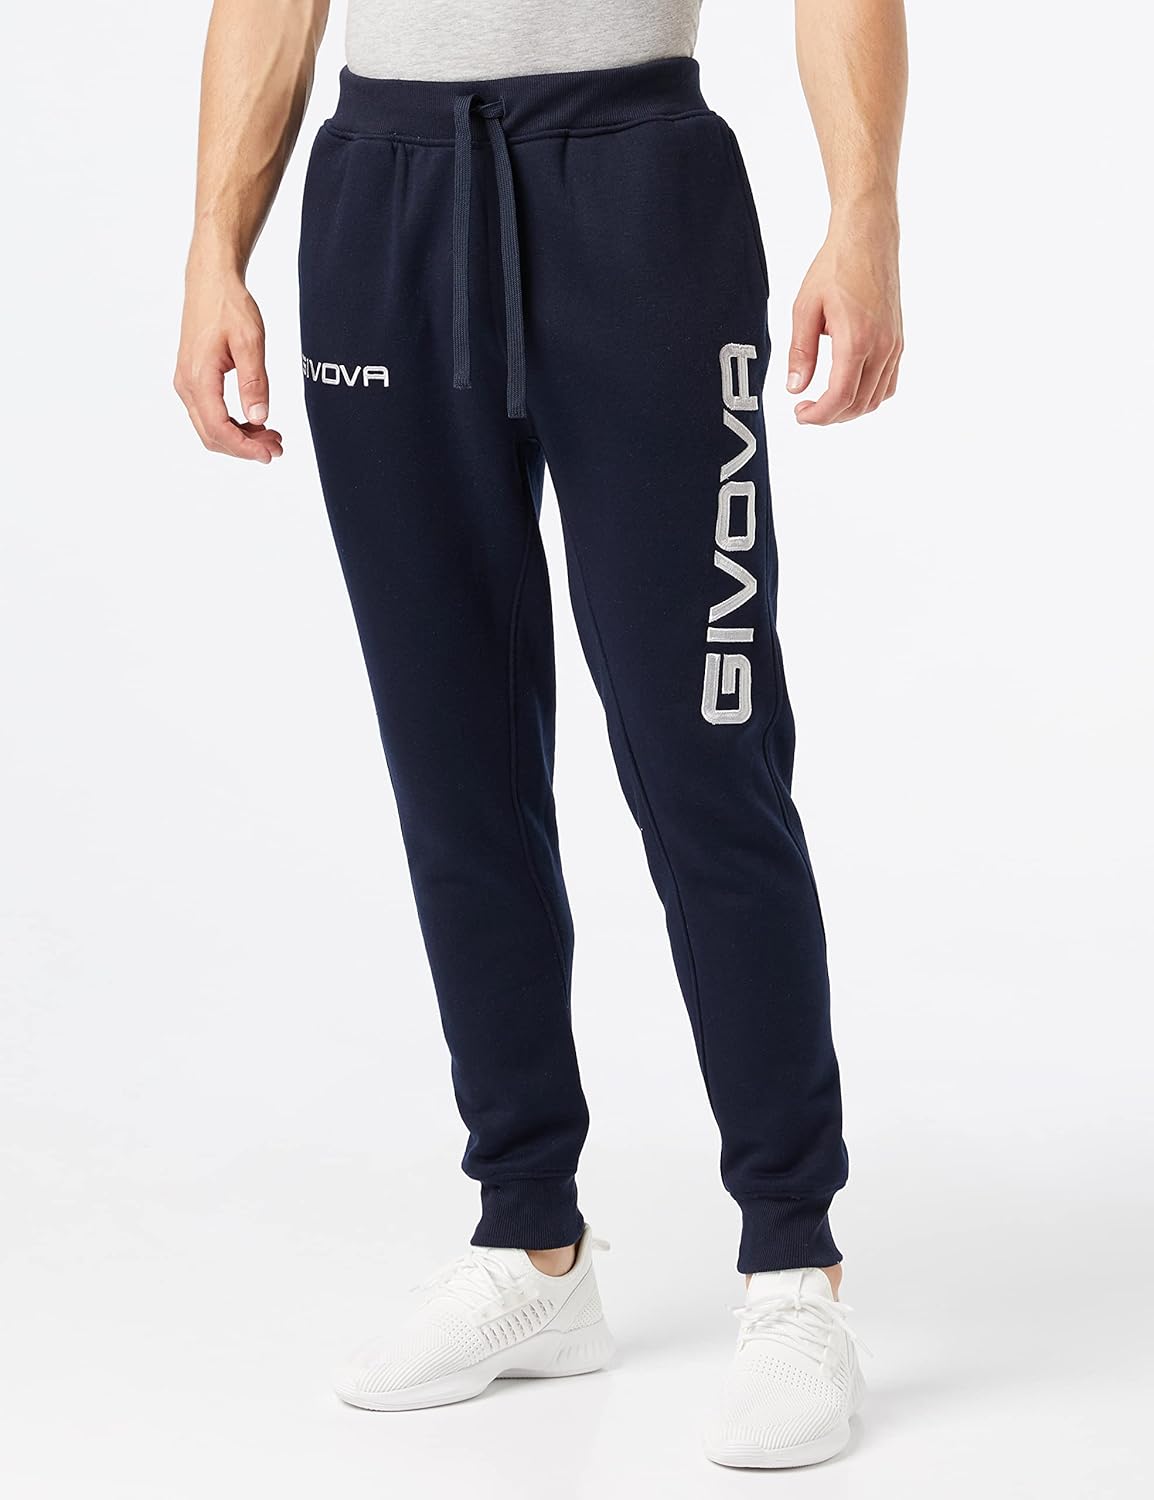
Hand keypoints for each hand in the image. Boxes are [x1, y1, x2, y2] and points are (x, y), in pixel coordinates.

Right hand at [174, 266, 282, 461]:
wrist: (210, 282)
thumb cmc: (229, 306)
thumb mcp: (250, 341)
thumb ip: (255, 382)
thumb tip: (260, 418)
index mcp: (199, 377)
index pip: (218, 428)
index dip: (245, 448)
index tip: (270, 454)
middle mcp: (187, 384)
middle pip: (211, 435)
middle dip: (244, 448)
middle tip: (277, 448)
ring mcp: (187, 383)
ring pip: (210, 428)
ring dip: (239, 439)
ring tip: (271, 437)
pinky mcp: (193, 380)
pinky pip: (209, 414)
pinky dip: (232, 425)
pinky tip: (256, 423)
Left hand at [787, 203, 902, 424]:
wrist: (868, 238)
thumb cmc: (836, 266)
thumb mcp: (805, 308)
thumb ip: (800, 352)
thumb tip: (795, 387)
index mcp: (857, 339)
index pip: (840, 397)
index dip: (818, 415)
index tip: (800, 414)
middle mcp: (882, 346)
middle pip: (858, 404)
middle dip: (830, 416)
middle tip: (806, 410)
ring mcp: (894, 345)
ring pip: (875, 399)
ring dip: (849, 409)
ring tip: (824, 403)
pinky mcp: (898, 341)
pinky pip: (888, 383)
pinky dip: (868, 396)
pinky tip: (848, 389)